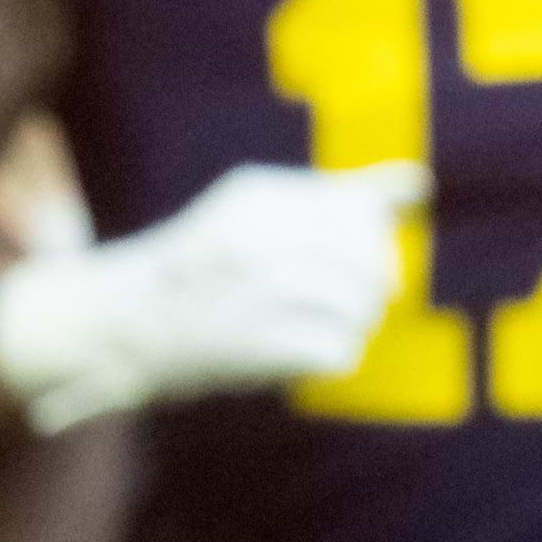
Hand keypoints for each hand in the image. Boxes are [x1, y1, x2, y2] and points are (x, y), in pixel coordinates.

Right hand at [0, 161, 423, 430]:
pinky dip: (327, 358)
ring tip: (307, 327)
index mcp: (260, 196)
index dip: (365, 247)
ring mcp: (262, 290)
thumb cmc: (202, 267)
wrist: (122, 324)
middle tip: (330, 302)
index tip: (339, 261)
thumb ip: (337, 196)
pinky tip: (294, 352)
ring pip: (363, 309)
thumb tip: (419, 183)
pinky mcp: (264, 343)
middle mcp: (263, 235)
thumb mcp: (255, 212)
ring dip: (346, 326)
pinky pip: (342, 352)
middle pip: (373, 263)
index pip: (361, 215)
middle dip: (365, 289)